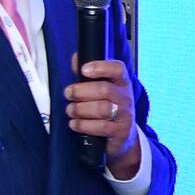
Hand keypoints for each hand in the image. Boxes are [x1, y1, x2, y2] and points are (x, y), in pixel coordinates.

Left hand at [65, 57, 139, 174]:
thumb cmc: (109, 108)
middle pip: (104, 90)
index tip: (84, 69)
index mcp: (122, 82)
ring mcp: (125, 115)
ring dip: (80, 109)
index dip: (101, 67)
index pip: (117, 69)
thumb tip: (75, 59)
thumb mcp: (102, 89)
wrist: (123, 135)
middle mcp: (126, 97)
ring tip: (70, 110)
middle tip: (68, 93)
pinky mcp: (120, 132)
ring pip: (102, 109)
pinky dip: (83, 125)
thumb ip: (88, 75)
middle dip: (81, 91)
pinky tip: (74, 123)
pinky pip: (101, 127)